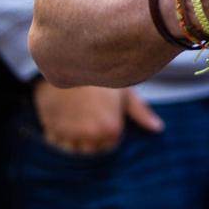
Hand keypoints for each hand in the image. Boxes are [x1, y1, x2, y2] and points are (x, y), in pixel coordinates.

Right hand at [33, 79, 161, 154]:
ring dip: (72, 136)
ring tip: (75, 112)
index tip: (103, 113)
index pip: (108, 146)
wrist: (65, 58)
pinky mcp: (50, 128)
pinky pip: (54, 140)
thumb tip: (158, 128)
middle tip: (88, 111)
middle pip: (90, 150)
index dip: (106, 131)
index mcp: (111, 129)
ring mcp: (69, 134)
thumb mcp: (124, 89)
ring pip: (71, 148)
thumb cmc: (99, 75)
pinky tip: (62, 112)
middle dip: (89, 137)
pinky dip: (56, 131)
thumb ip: (141, 111)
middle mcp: (90, 136)